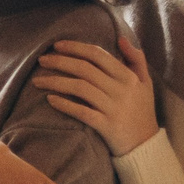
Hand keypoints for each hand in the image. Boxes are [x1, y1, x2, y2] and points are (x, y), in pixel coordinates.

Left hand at [34, 35, 160, 154]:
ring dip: (56, 82)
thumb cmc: (142, 110)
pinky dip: (65, 105)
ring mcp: (114, 108)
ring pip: (80, 88)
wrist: (146, 145)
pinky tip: (50, 100)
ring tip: (37, 80)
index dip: (75, 47)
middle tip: (41, 60)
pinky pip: (82, 112)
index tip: (56, 45)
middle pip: (85, 69)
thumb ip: (136, 59)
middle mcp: (121, 90)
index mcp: (128, 77)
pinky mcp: (107, 126)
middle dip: (60, 62)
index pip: (98, 55)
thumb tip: (121, 38)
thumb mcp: (145, 82)